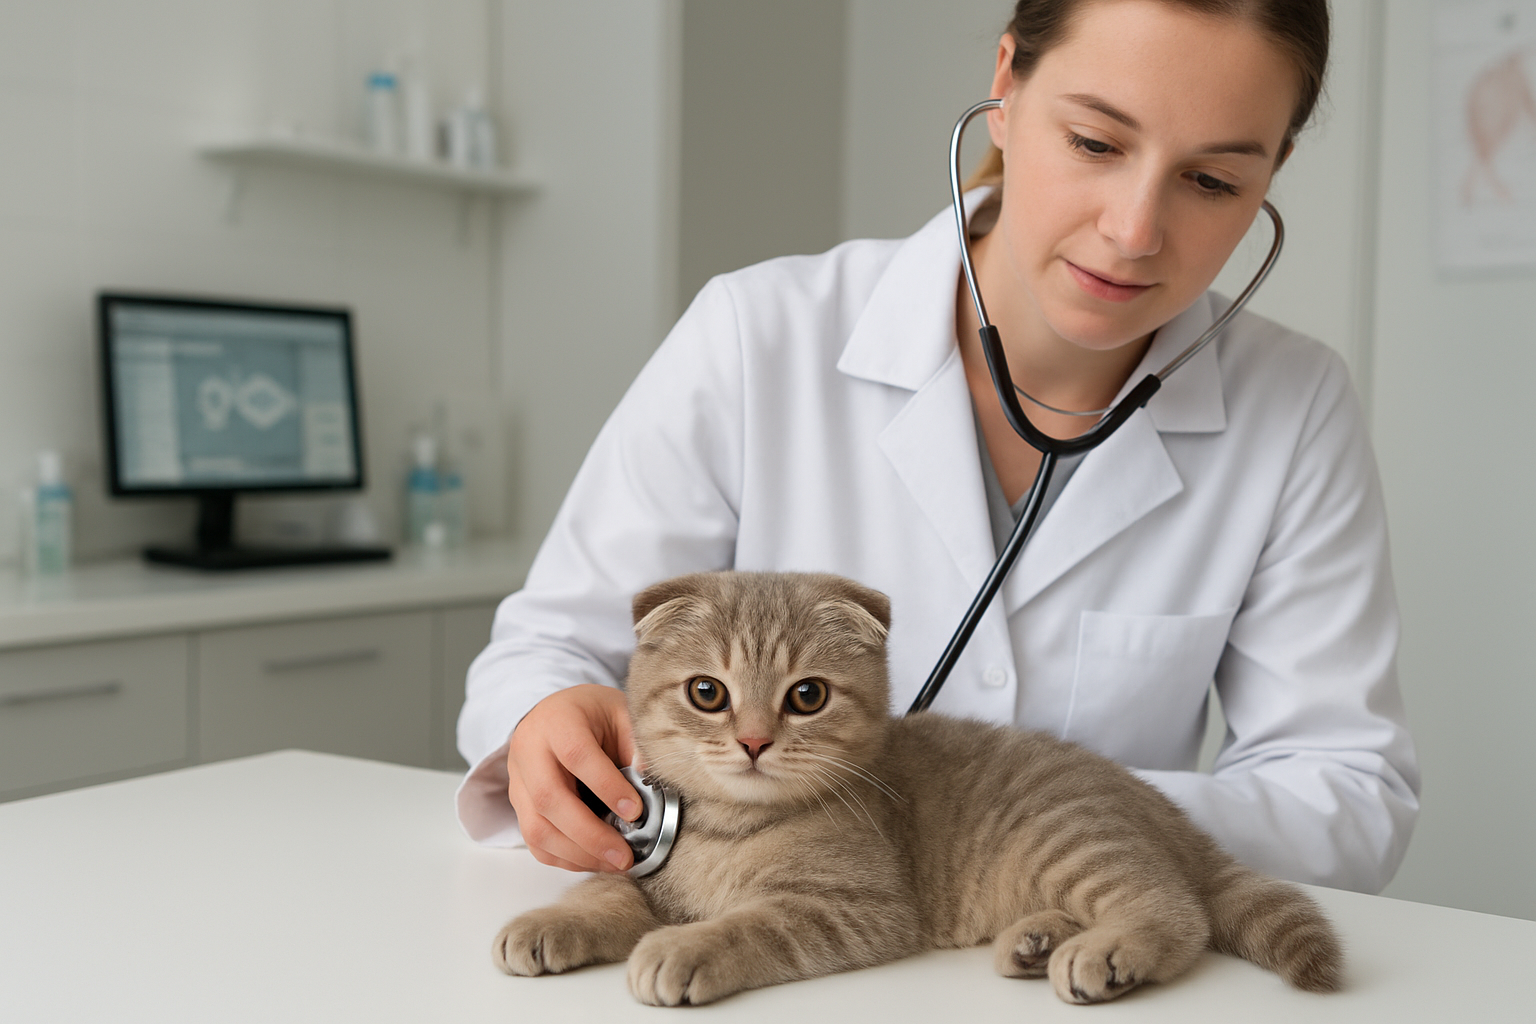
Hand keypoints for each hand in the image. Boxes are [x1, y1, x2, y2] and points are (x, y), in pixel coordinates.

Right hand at [507, 684, 641, 871]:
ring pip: (536, 828)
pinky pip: (534, 842)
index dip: (606, 786)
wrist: (555, 714)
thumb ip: (636, 742)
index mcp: (557, 721)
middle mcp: (529, 751)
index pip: (576, 755)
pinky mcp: (519, 805)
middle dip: (589, 834)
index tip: (635, 811)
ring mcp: (518, 781)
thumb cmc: (592, 714)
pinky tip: (595, 860)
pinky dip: (565, 858)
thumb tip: (650, 781)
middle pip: (549, 799)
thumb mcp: (620, 712)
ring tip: (615, 863)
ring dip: (577, 853)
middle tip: (624, 855)